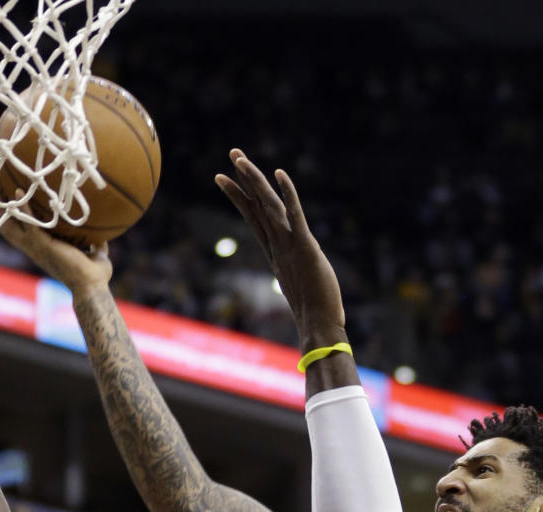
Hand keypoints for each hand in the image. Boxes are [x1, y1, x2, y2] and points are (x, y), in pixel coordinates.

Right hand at [0, 191, 111, 296]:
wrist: (92, 288)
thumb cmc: (94, 275)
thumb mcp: (94, 253)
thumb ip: (94, 243)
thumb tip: (102, 236)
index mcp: (41, 249)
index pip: (19, 230)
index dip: (8, 217)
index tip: (2, 202)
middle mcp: (34, 248)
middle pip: (5, 227)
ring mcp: (36, 247)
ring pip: (9, 226)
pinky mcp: (42, 245)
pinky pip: (28, 223)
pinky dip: (22, 208)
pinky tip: (15, 191)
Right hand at [215, 149, 344, 338]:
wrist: (319, 326)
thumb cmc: (314, 311)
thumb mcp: (300, 283)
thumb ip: (294, 270)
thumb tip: (294, 272)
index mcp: (275, 251)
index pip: (253, 217)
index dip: (239, 195)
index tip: (223, 178)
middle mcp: (278, 244)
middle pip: (256, 205)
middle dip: (243, 179)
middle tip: (231, 153)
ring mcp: (290, 245)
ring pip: (268, 206)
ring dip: (255, 180)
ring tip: (240, 158)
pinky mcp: (306, 246)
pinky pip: (295, 215)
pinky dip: (288, 194)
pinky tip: (279, 174)